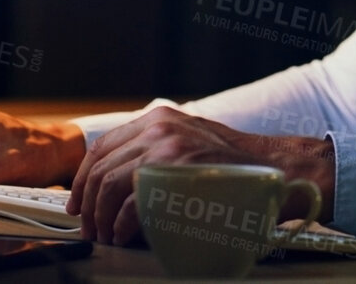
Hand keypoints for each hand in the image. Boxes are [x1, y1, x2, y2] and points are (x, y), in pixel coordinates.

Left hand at [68, 106, 333, 245]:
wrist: (277, 171)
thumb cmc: (236, 167)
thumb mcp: (191, 143)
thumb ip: (157, 150)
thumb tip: (118, 180)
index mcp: (159, 118)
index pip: (103, 145)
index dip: (82, 178)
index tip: (78, 202)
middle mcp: (159, 127)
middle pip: (101, 167)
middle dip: (88, 203)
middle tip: (89, 227)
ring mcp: (167, 147)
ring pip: (110, 185)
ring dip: (101, 217)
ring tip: (105, 236)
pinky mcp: (175, 171)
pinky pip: (132, 202)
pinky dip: (122, 224)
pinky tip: (123, 236)